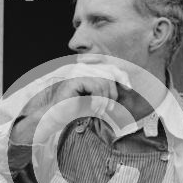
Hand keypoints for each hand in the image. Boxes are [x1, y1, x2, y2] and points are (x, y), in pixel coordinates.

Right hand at [10, 60, 131, 145]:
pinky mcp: (74, 78)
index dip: (122, 75)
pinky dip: (99, 100)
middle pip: (109, 72)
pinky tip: (94, 109)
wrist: (55, 116)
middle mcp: (83, 66)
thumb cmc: (74, 109)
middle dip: (113, 92)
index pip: (110, 66)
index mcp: (87, 69)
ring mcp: (77, 71)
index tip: (128, 88)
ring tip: (100, 111)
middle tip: (110, 108)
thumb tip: (127, 85)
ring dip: (105, 99)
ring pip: (104, 80)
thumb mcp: (96, 98)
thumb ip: (107, 89)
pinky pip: (96, 86)